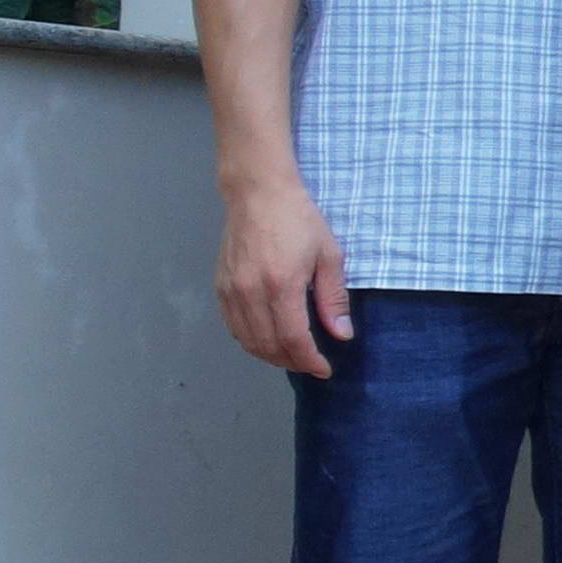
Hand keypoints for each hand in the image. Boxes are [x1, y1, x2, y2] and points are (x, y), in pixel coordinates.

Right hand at [214, 178, 353, 376]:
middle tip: (311, 364)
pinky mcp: (219, 287)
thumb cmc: (299, 220)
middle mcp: (250, 293)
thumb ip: (333, 299)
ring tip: (292, 356)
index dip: (310, 360)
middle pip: (268, 345)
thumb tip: (341, 334)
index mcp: (281, 285)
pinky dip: (250, 341)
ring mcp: (230, 291)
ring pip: (247, 340)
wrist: (258, 193)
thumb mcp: (329, 256)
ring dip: (270, 355)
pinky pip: (233, 326)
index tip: (325, 369)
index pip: (294, 339)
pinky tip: (267, 339)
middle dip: (292, 362)